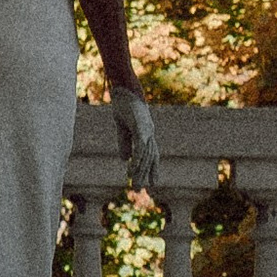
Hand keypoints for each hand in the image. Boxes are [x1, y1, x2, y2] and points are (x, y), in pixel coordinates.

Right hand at [109, 80, 159, 194]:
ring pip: (145, 154)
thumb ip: (125, 143)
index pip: (152, 153)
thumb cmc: (124, 103)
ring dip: (140, 170)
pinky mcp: (140, 126)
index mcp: (146, 131)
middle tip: (139, 190)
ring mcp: (146, 128)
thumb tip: (126, 160)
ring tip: (134, 183)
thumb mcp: (123, 126)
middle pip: (150, 157)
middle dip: (146, 173)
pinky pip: (140, 146)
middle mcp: (149, 131)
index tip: (153, 183)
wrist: (124, 86)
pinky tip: (132, 169)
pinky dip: (137, 158)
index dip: (153, 168)